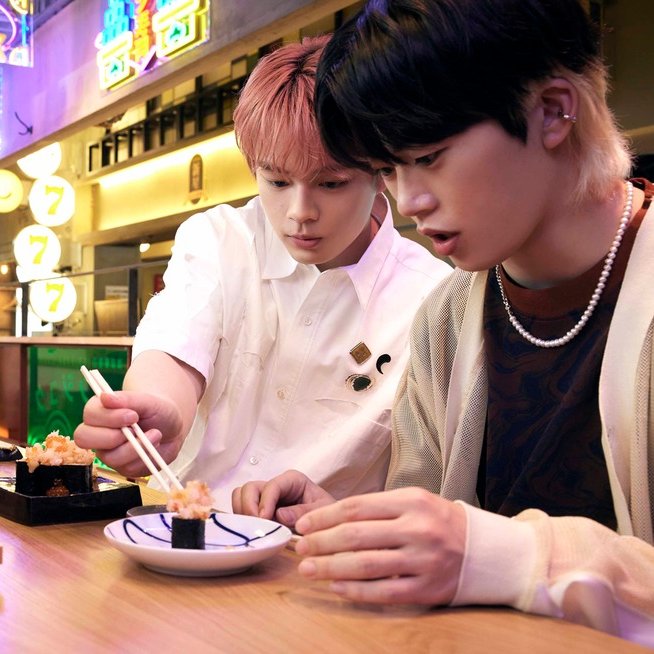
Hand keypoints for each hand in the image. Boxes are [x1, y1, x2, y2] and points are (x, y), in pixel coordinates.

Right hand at [73, 390, 184, 477]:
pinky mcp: (122, 467)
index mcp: (100, 412)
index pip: (89, 414)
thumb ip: (127, 399)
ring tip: (155, 434)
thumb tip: (105, 396)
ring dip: (136, 447)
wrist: (173, 428)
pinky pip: (128, 468)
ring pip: (110, 457)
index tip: (133, 415)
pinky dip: (145, 457)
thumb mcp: (148, 401)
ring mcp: (108, 452)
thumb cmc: (157, 410)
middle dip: (112, 436)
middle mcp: (98, 433)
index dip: (108, 417)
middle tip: (136, 430)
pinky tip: (154, 446)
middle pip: (84, 438)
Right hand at [231, 470, 335, 527]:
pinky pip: (242, 510)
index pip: (271, 486)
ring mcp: (265, 498)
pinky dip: (243, 520)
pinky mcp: (260, 510)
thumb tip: (279, 516)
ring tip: (255, 530)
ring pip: (240, 497)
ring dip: (243, 514)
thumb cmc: (328, 513)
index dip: (265, 502)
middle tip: (256, 527)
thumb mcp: (322, 511)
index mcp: (292, 480)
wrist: (330, 522)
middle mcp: (276, 486)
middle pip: (249, 488)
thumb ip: (303, 512)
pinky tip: (254, 532)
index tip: (264, 519)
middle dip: (248, 507)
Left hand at [294, 487, 466, 605]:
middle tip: (300, 548)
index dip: (325, 516)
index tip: (304, 524)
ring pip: (365, 565)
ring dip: (330, 568)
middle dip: (321, 542)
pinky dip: (355, 590)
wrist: (483, 550)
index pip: (357, 507)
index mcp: (411, 501)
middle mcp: (417, 528)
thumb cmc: (439, 522)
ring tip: (308, 569)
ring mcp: (422, 560)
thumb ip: (378, 509)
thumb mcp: (414, 502)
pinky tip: (335, 588)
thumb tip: (331, 519)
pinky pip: (383, 591)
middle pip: (356, 536)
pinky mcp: (426, 588)